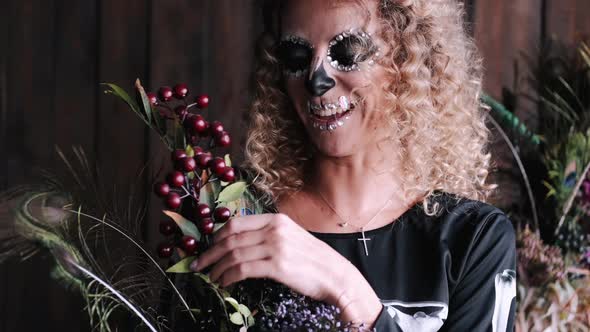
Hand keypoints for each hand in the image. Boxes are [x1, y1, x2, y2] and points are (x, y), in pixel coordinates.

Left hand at [191, 213, 382, 325]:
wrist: (336, 275)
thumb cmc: (313, 260)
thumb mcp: (291, 237)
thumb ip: (268, 235)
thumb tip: (240, 243)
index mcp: (276, 220)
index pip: (236, 223)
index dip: (216, 236)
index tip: (207, 248)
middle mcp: (274, 229)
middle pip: (231, 239)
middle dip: (210, 253)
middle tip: (198, 265)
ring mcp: (276, 247)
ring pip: (234, 255)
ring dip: (217, 268)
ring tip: (212, 278)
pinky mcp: (277, 266)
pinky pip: (243, 269)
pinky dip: (229, 277)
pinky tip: (225, 283)